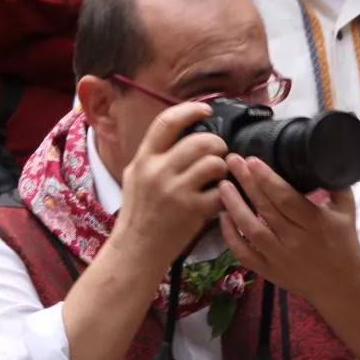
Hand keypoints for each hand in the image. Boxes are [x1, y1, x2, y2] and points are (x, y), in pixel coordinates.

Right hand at [111, 101, 229, 272]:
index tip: (206, 110)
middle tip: (218, 154)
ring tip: (217, 177)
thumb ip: (154, 155)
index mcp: (144, 159)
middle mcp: (158, 171)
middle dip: (216, 145)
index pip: (167, 121)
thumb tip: (181, 132)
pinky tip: (217, 199)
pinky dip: (224, 194)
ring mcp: (176, 191)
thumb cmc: (138, 213)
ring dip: (222, 168)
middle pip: (200, 141)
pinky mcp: (192, 211)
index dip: (190, 110)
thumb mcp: (135, 176)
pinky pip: (220, 192)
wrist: (136, 250)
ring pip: (214, 163)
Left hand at [218, 156, 359, 302]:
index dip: (267, 178)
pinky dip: (230, 236)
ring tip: (224, 185)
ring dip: (234, 206)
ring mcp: (279, 258)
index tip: (252, 160)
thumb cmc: (345, 243)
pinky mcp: (268, 271)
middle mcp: (296, 241)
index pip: (286, 198)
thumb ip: (335, 184)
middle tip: (232, 161)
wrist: (341, 285)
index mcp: (316, 223)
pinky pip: (244, 254)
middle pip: (266, 208)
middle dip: (247, 182)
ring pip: (251, 229)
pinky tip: (223, 217)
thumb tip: (320, 156)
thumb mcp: (347, 211)